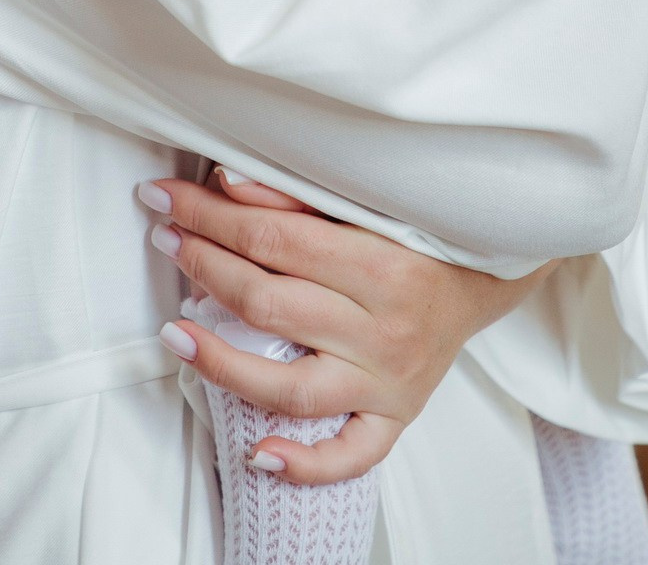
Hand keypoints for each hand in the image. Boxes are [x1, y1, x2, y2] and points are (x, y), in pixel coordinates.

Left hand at [142, 171, 554, 485]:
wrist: (483, 276)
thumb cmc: (414, 233)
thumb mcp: (361, 202)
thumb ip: (293, 197)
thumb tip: (223, 186)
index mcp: (381, 262)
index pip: (272, 241)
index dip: (208, 219)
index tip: (165, 201)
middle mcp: (385, 329)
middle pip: (270, 304)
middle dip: (204, 266)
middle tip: (165, 239)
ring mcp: (389, 382)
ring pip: (292, 388)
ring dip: (222, 362)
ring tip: (173, 333)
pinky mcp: (394, 418)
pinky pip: (348, 455)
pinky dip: (303, 462)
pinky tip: (259, 453)